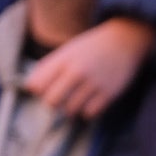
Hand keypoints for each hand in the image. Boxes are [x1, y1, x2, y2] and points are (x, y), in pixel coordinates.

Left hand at [21, 17, 155, 119]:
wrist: (124, 41)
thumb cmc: (92, 47)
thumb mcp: (67, 51)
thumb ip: (49, 67)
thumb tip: (31, 88)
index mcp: (62, 59)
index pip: (36, 85)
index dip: (38, 90)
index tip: (45, 88)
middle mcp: (76, 71)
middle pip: (52, 101)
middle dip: (54, 103)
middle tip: (60, 99)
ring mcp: (93, 83)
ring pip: (71, 110)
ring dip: (71, 108)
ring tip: (77, 100)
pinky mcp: (109, 93)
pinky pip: (90, 113)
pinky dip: (87, 112)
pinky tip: (90, 103)